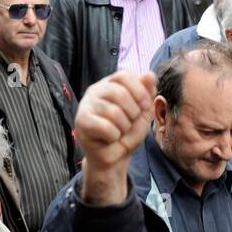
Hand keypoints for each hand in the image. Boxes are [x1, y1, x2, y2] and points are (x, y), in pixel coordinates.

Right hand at [75, 71, 156, 206]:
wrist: (114, 156)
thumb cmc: (126, 133)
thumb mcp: (142, 112)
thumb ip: (146, 93)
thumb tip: (150, 74)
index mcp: (110, 84)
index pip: (125, 75)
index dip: (140, 91)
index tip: (145, 106)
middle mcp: (96, 90)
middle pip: (120, 93)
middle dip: (133, 112)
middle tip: (130, 124)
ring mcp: (86, 105)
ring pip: (113, 112)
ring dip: (124, 127)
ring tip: (120, 132)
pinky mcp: (81, 121)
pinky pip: (105, 127)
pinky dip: (114, 136)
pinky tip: (110, 138)